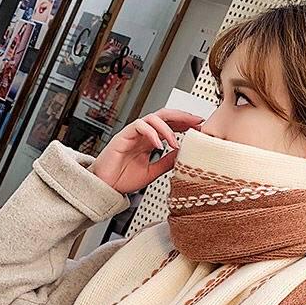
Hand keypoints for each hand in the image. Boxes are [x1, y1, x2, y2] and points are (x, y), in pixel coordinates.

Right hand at [89, 108, 204, 193]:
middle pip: (164, 116)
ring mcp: (132, 134)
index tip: (200, 127)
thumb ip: (166, 162)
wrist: (105, 188)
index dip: (185, 123)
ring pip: (153, 118)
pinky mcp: (123, 137)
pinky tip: (160, 144)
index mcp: (149, 141)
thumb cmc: (122, 180)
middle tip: (197, 122)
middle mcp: (142, 135)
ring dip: (168, 128)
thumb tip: (182, 155)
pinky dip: (151, 133)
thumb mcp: (152, 172)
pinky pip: (139, 126)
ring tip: (176, 141)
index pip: (170, 125)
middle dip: (182, 117)